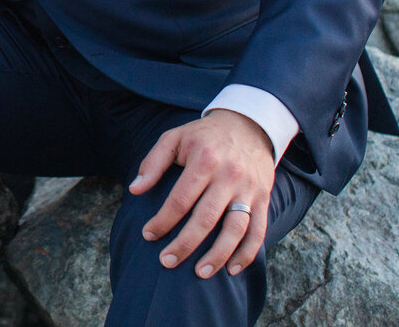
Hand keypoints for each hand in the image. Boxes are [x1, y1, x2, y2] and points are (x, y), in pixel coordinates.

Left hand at [130, 109, 275, 278]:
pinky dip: (247, 253)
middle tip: (167, 262)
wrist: (249, 125)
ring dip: (218, 255)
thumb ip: (153, 162)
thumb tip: (135, 189)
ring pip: (235, 229)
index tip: (148, 235)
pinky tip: (232, 269)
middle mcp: (229, 176)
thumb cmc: (204, 136)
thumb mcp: (174, 137)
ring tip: (200, 273)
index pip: (180, 199)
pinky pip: (258, 231)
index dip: (163, 220)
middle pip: (206, 218)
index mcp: (204, 160)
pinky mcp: (263, 198)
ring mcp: (249, 189)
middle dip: (185, 244)